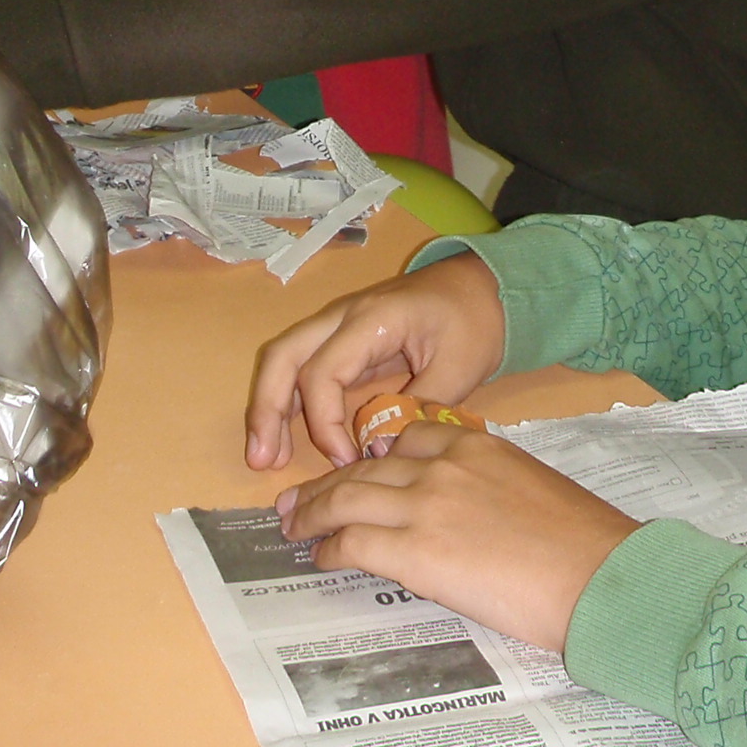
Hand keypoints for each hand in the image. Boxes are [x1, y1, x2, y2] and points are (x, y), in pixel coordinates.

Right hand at [245, 254, 507, 470]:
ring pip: (285, 358)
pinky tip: (284, 438)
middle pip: (283, 356)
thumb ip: (417, 411)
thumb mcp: (458, 369)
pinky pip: (304, 366)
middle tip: (261, 461)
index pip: (323, 373)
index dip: (325, 424)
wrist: (485, 285)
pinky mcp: (345, 339)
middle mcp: (344, 315)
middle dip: (267, 409)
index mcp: (372, 319)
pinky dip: (290, 401)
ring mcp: (339, 323)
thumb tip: (378, 454)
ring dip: (269, 407)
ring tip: (263, 458)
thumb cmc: (475, 323)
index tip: (347, 461)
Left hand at [276, 423, 639, 654]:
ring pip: (346, 500)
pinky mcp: (415, 553)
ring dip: (312, 514)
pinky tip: (322, 558)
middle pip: (364, 467)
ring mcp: (424, 506)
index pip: (405, 437)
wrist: (599, 575)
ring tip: (293, 526)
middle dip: (325, 484)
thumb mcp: (531, 486)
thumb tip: (467, 509)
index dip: (371, 457)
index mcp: (474, 443)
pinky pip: (353, 544)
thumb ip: (488, 484)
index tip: (355, 471)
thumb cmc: (582, 542)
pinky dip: (330, 550)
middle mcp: (441, 465)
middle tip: (298, 499)